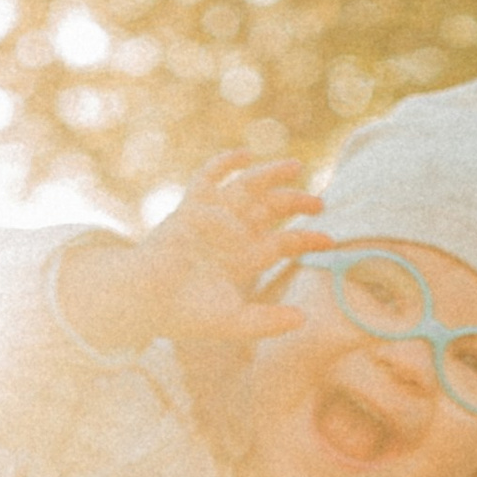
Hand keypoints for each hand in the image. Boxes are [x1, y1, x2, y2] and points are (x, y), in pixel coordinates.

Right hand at [62, 152, 325, 355]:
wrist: (146, 301)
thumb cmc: (185, 315)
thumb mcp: (233, 322)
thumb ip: (267, 321)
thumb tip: (303, 319)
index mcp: (245, 259)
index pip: (285, 243)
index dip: (308, 238)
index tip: (330, 240)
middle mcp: (233, 234)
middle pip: (272, 209)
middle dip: (296, 202)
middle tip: (319, 202)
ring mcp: (213, 217)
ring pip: (249, 188)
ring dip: (271, 175)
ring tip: (295, 166)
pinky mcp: (192, 206)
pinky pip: (209, 177)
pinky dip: (225, 163)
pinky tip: (244, 154)